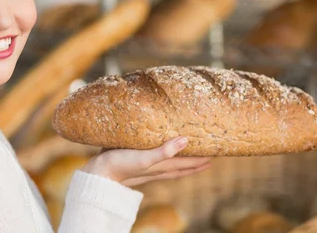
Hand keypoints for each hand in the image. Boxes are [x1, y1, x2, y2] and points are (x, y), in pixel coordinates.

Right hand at [82, 136, 210, 186]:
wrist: (98, 174)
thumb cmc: (120, 166)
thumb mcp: (144, 158)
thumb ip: (164, 151)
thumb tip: (186, 141)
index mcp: (161, 166)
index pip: (187, 163)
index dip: (202, 159)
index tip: (217, 153)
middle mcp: (157, 167)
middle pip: (182, 165)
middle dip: (196, 161)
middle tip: (211, 155)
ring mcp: (146, 165)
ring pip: (170, 163)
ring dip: (183, 159)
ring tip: (192, 154)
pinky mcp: (135, 159)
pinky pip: (156, 156)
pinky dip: (164, 153)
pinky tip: (160, 147)